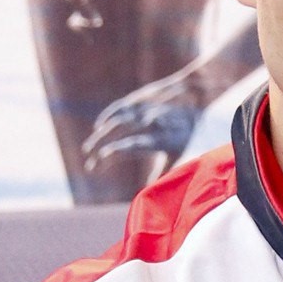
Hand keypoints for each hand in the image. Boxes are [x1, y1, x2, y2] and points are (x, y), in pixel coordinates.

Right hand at [81, 66, 203, 177]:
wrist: (193, 93)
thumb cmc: (186, 130)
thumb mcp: (178, 151)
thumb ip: (162, 169)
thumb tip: (148, 188)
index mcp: (160, 137)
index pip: (132, 145)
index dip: (115, 152)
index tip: (102, 160)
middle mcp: (149, 121)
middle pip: (119, 133)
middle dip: (101, 148)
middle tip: (91, 165)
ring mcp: (142, 108)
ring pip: (115, 121)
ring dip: (100, 135)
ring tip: (89, 150)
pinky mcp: (138, 99)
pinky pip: (118, 108)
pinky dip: (106, 117)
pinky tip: (98, 129)